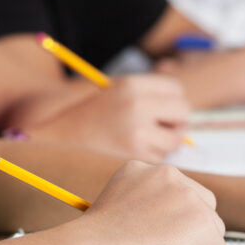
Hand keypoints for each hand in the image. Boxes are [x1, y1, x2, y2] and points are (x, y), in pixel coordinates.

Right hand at [27, 74, 190, 161]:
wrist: (58, 138)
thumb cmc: (92, 117)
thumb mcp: (118, 94)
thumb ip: (151, 98)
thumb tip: (186, 114)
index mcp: (131, 85)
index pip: (176, 89)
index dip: (172, 102)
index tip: (163, 112)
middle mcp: (136, 105)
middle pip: (183, 112)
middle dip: (176, 122)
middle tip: (160, 130)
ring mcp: (136, 131)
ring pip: (175, 140)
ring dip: (165, 144)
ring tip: (141, 143)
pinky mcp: (134, 156)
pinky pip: (161, 159)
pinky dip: (152, 159)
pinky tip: (132, 155)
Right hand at [79, 161, 227, 244]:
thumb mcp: (116, 210)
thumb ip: (143, 210)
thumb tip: (163, 230)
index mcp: (141, 170)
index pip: (174, 194)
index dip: (166, 223)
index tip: (145, 240)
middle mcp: (169, 176)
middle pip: (201, 205)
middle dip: (187, 233)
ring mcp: (190, 198)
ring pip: (211, 230)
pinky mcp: (205, 225)